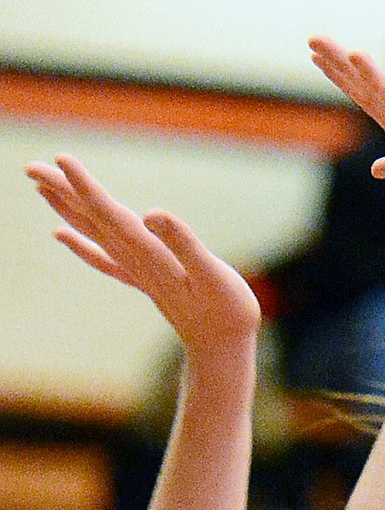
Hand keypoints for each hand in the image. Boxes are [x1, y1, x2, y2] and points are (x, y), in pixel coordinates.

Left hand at [27, 154, 259, 359]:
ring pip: (94, 235)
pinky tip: (61, 234)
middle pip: (92, 220)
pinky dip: (79, 244)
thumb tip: (151, 214)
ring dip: (67, 210)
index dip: (85, 186)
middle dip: (64, 191)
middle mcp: (136, 261)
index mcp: (150, 254)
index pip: (110, 213)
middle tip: (32, 167)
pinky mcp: (144, 281)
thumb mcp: (213, 274)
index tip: (61, 159)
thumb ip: (183, 243)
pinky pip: (102, 259)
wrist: (222, 350)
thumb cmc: (227, 311)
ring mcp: (137, 272)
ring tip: (41, 187)